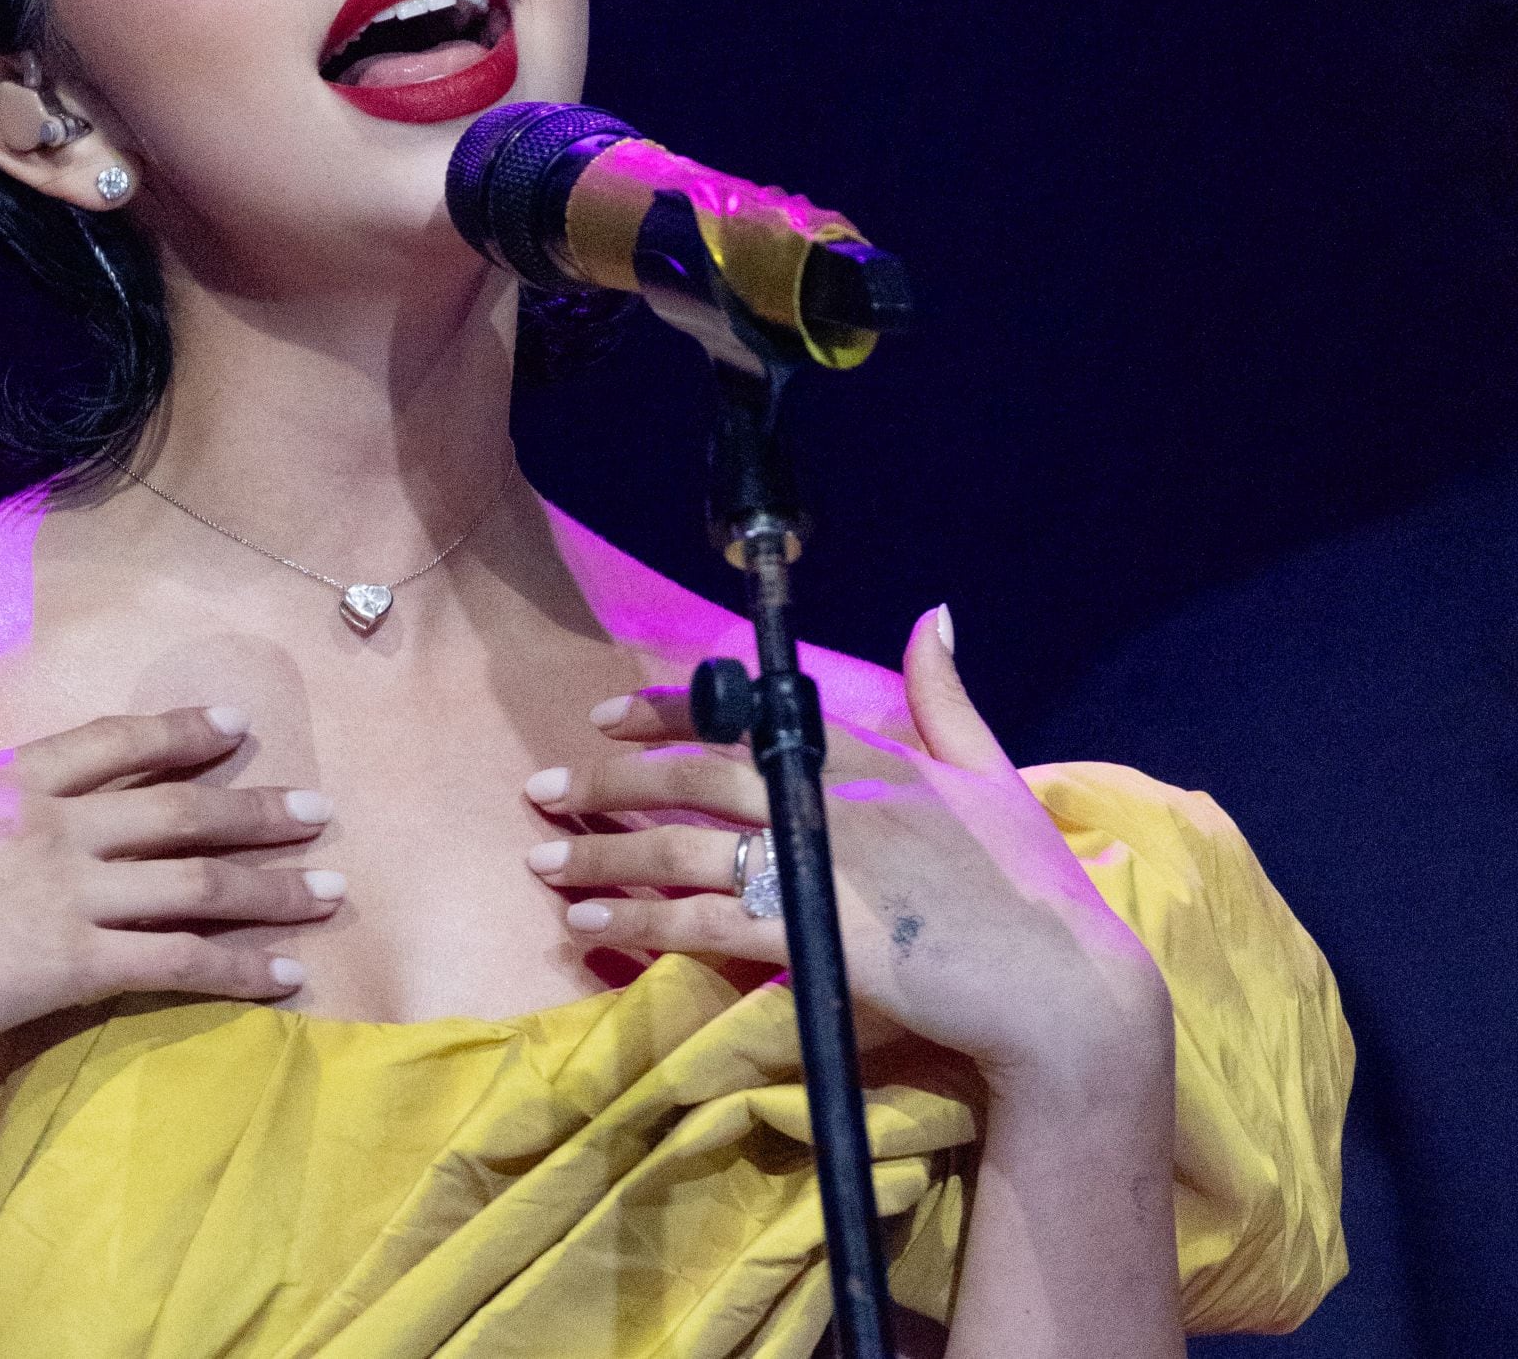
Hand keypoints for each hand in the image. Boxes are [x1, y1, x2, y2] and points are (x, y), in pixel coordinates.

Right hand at [0, 708, 340, 1083]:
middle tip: (320, 810)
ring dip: (272, 886)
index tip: (234, 727)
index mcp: (8, 781)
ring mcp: (72, 895)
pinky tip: (285, 971)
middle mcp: (55, 827)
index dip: (180, 733)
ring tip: (331, 887)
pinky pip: (177, 960)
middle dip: (258, 810)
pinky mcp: (77, 965)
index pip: (114, 743)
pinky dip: (239, 964)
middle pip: (180, 810)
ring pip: (196, 882)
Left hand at [521, 611, 1170, 1091]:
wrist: (1061, 989)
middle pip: (695, 774)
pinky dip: (638, 920)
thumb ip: (946, 697)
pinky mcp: (809, 935)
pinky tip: (589, 922)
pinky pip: (701, 920)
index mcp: (869, 756)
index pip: (747, 713)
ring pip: (682, 846)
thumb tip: (933, 615)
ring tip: (543, 858)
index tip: (607, 713)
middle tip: (543, 786)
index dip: (669, 709)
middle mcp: (830, 798)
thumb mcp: (993, 773)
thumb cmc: (1030, 888)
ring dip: (604, 852)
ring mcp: (816, 866)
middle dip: (608, 778)